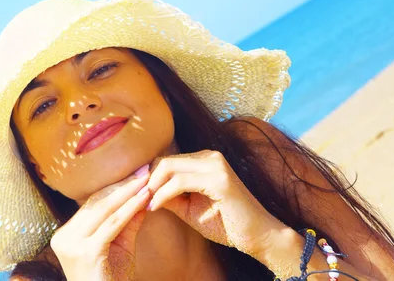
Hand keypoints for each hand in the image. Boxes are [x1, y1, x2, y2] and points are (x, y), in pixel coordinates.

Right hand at [50, 165, 150, 280]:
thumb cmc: (113, 280)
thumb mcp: (120, 245)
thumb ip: (128, 221)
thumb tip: (144, 193)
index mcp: (66, 234)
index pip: (92, 204)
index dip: (115, 186)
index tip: (135, 172)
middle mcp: (64, 237)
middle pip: (96, 203)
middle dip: (122, 184)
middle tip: (143, 168)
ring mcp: (72, 244)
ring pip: (104, 210)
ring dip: (128, 192)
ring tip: (146, 178)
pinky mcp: (86, 251)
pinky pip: (112, 224)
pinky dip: (130, 208)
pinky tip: (143, 197)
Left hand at [146, 150, 284, 256]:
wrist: (257, 237)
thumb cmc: (225, 223)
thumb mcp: (189, 208)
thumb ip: (168, 196)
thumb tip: (141, 191)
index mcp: (204, 159)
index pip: (166, 159)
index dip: (148, 176)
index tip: (137, 195)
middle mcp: (210, 156)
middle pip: (164, 160)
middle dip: (146, 180)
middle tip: (136, 199)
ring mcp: (216, 165)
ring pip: (169, 167)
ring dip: (153, 187)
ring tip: (146, 204)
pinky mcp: (219, 179)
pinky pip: (179, 182)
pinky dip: (163, 194)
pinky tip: (155, 207)